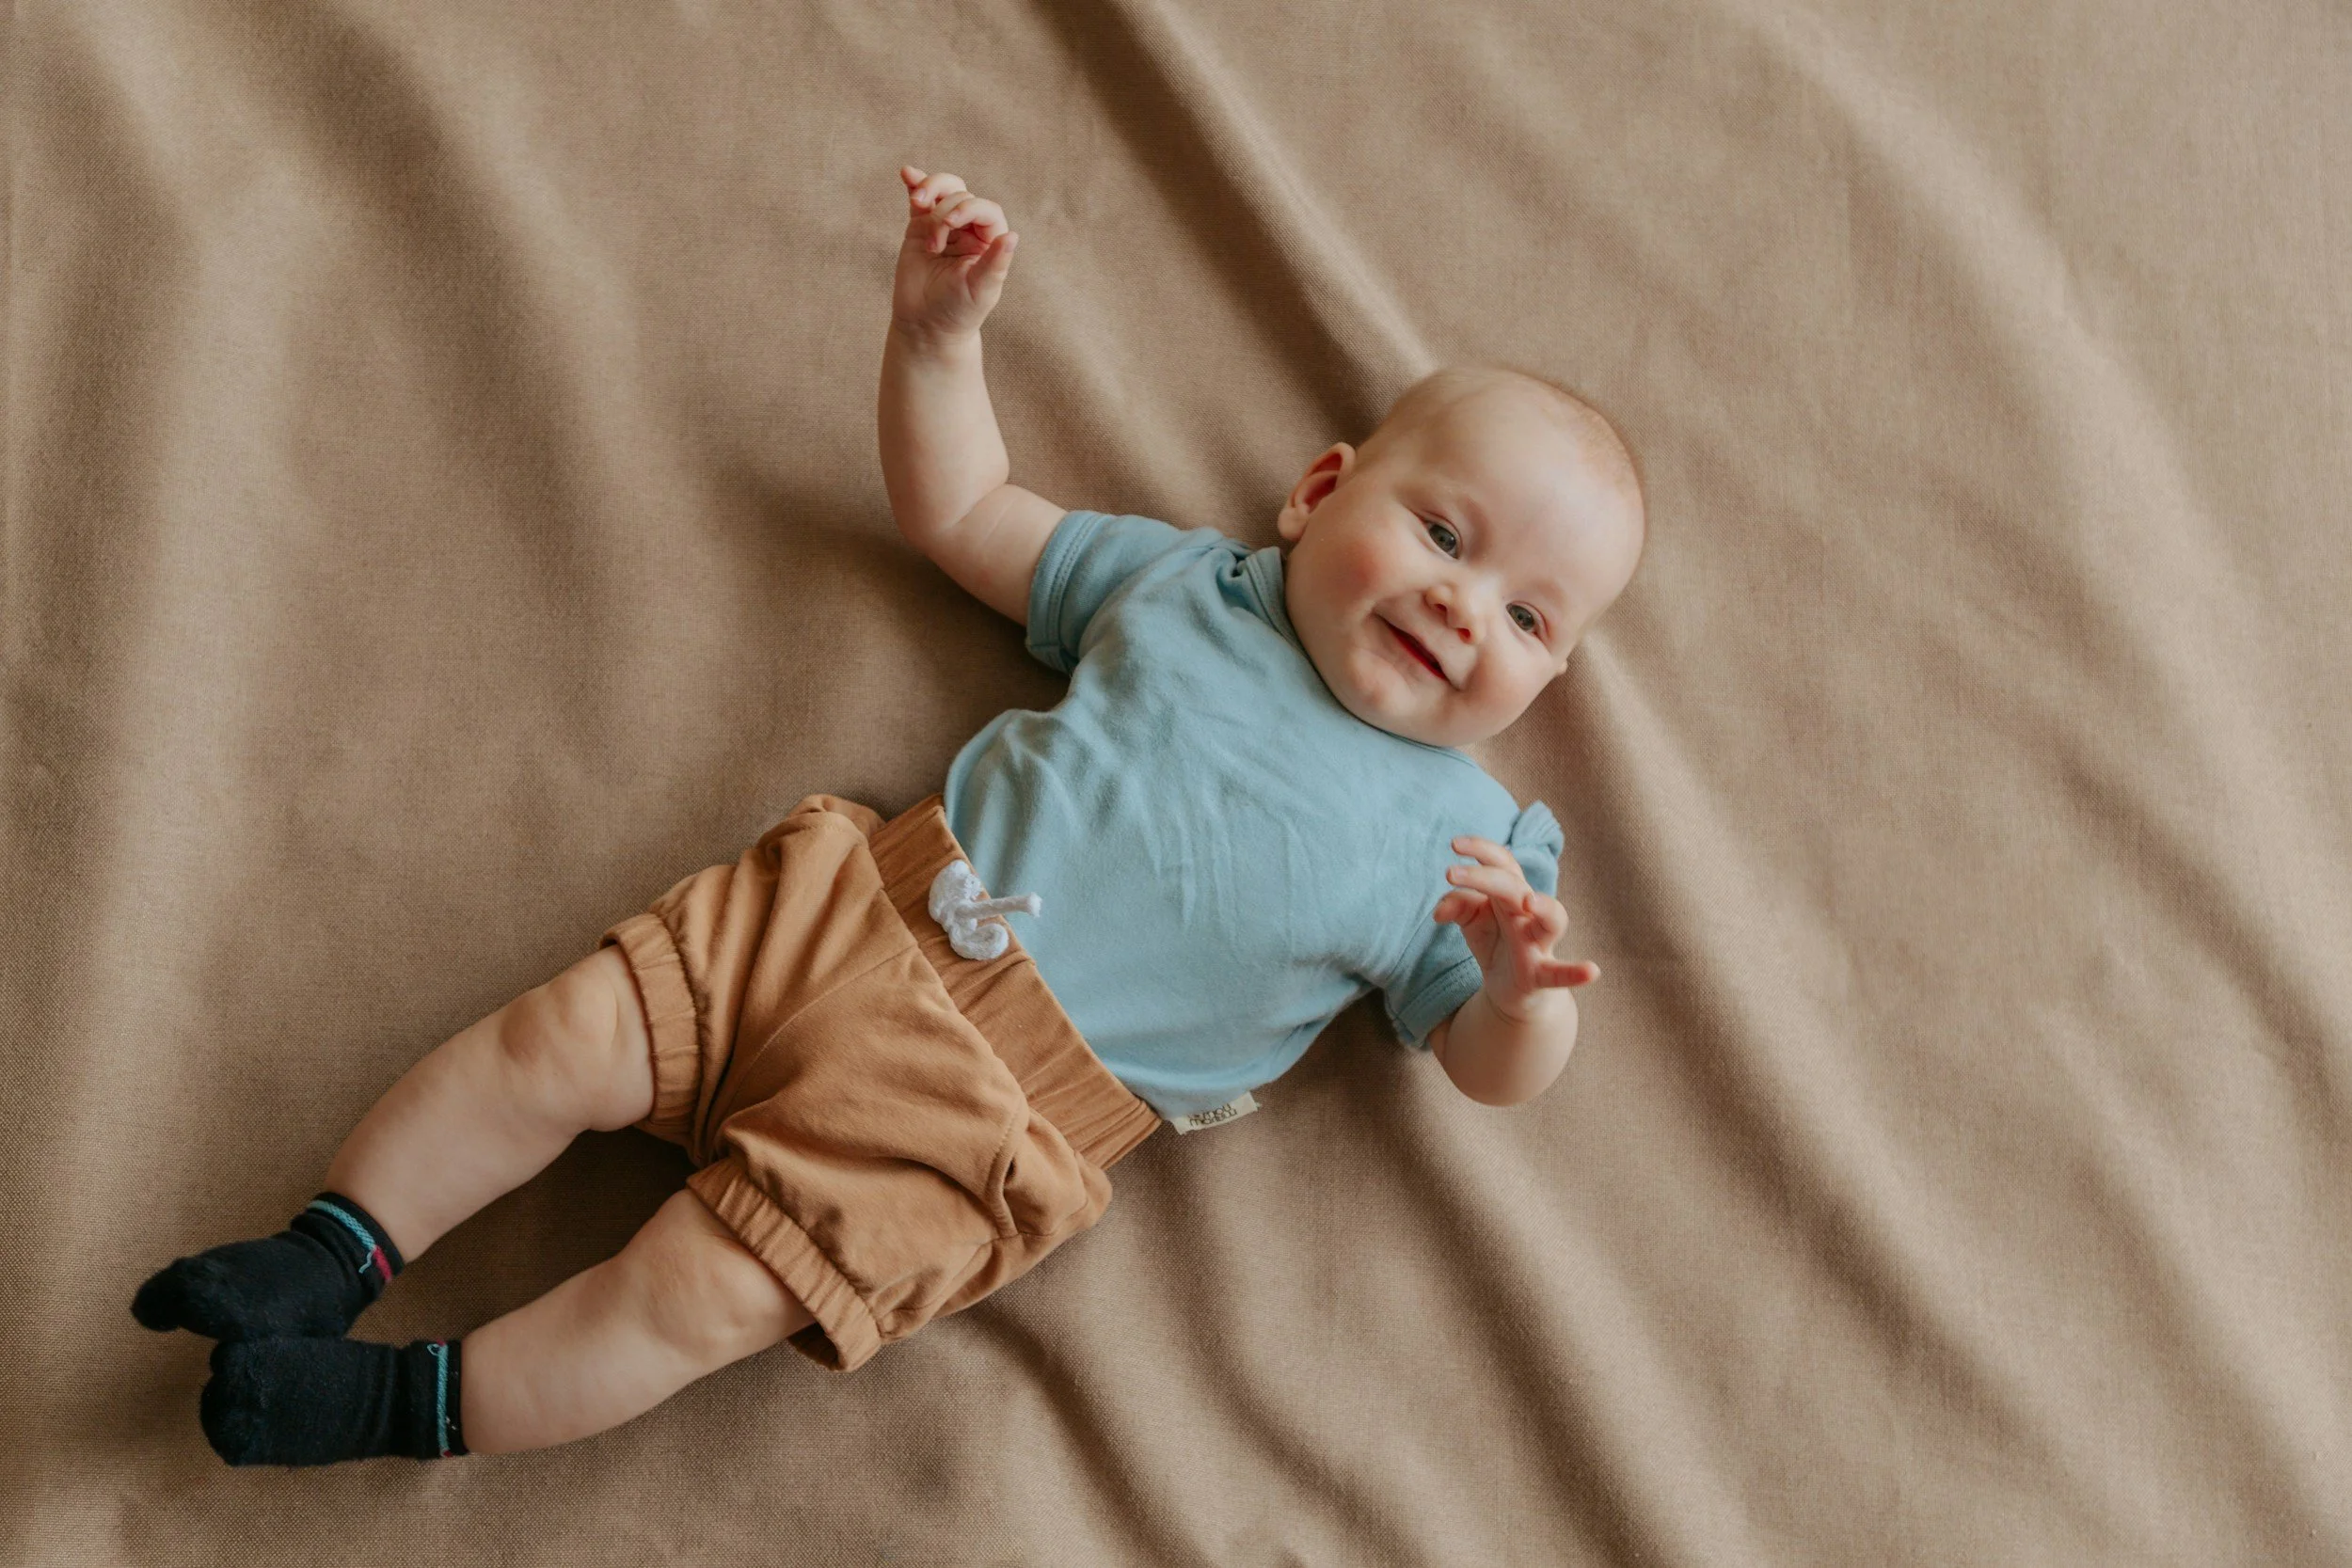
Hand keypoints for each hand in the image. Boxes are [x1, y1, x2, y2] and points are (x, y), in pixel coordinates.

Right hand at [892, 166, 1018, 344]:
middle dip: (945, 208)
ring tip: (918, 202)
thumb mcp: (980, 290)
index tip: (949, 223)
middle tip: (932, 241)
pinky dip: (914, 184)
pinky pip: (919, 199)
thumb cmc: (959, 311)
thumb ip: (996, 264)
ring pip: (942, 190)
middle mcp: (969, 229)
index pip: (985, 210)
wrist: (926, 324)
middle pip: (961, 194)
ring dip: (929, 188)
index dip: (968, 207)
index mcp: (990, 241)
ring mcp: (943, 225)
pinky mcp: (919, 226)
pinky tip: (907, 174)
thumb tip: (1012, 236)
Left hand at [1433, 836, 1598, 1020]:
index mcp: (1511, 894)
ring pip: (1553, 920)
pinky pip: (1559, 973)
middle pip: (1515, 886)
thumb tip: (1440, 911)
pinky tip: (1592, 971)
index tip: (1455, 844)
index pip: (1503, 863)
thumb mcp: (1471, 922)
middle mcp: (1529, 913)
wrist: (1508, 990)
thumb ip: (1457, 906)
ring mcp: (1538, 943)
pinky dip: (1575, 972)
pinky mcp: (1540, 974)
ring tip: (1529, 902)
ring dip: (1546, 908)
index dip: (1481, 850)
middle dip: (1486, 877)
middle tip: (1450, 873)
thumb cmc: (1494, 943)